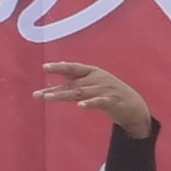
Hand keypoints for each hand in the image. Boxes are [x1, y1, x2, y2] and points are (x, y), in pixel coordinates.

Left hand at [37, 61, 153, 137]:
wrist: (134, 105)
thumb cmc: (109, 91)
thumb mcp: (93, 79)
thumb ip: (76, 74)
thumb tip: (59, 64)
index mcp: (92, 72)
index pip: (73, 68)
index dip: (59, 67)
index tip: (44, 67)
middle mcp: (97, 79)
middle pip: (72, 84)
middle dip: (53, 90)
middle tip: (37, 95)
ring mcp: (104, 90)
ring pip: (80, 93)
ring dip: (63, 95)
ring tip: (48, 98)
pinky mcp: (112, 102)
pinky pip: (99, 102)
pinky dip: (90, 103)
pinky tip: (80, 106)